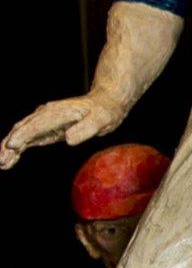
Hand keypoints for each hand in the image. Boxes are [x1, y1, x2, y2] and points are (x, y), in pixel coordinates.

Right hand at [1, 94, 125, 169]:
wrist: (104, 103)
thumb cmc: (104, 111)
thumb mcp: (102, 119)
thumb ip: (86, 129)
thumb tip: (69, 139)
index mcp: (58, 112)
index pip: (37, 124)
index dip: (23, 134)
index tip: (12, 145)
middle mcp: (46, 115)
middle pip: (22, 128)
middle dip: (10, 143)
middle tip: (2, 160)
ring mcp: (42, 121)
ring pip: (20, 134)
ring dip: (9, 148)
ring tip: (2, 163)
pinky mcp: (44, 129)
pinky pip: (26, 139)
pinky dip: (16, 149)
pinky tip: (9, 161)